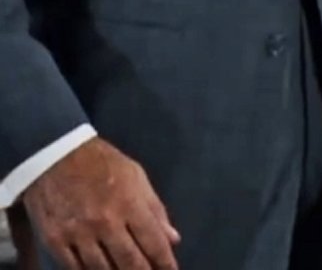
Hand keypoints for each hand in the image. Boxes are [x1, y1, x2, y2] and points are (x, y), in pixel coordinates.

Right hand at [23, 137, 179, 269]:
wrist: (55, 156)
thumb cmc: (103, 164)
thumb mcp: (136, 177)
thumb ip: (155, 209)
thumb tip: (173, 239)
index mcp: (129, 204)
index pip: (153, 243)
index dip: (165, 263)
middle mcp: (105, 222)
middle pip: (129, 262)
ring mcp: (78, 234)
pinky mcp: (55, 241)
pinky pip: (74, 269)